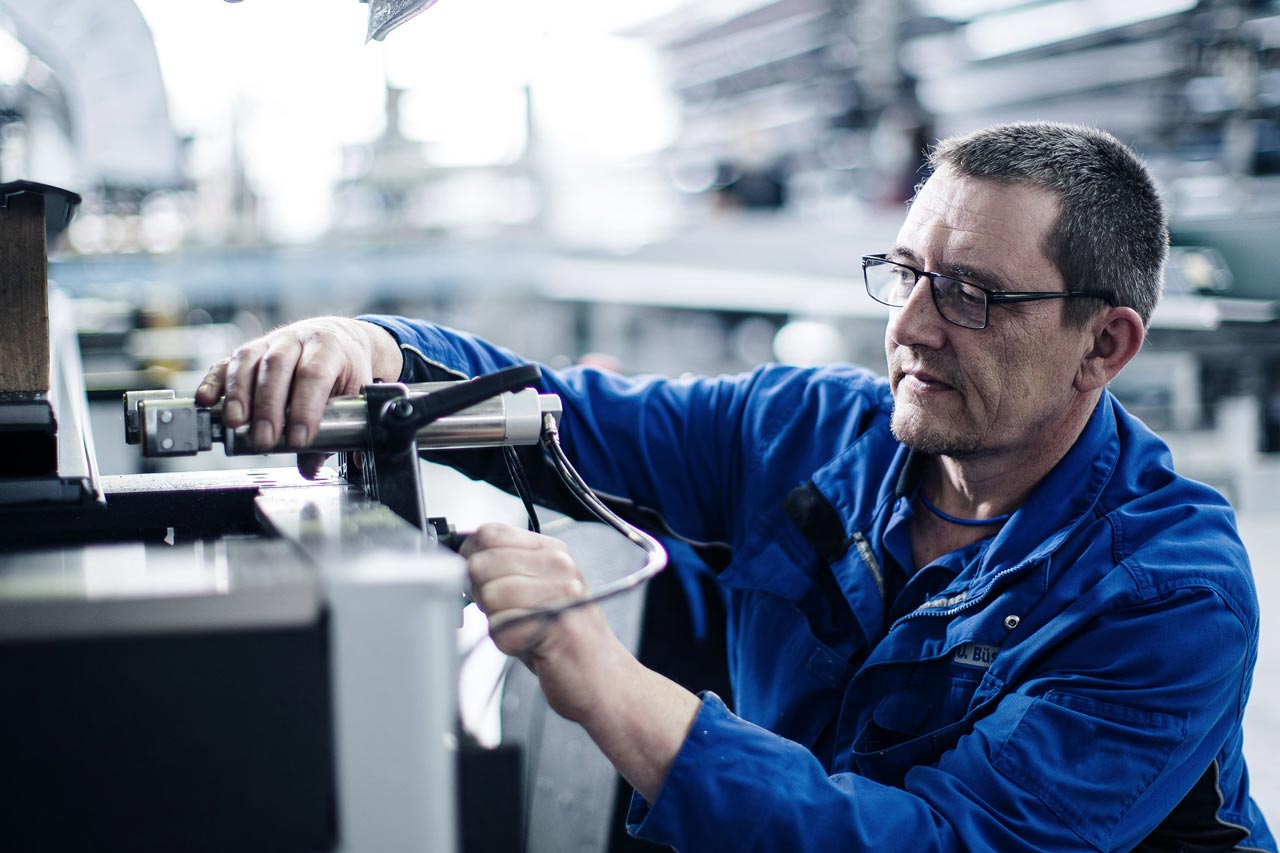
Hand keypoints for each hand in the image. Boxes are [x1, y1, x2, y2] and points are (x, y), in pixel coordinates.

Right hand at [195, 317, 400, 475]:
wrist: (340, 339)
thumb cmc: (345, 370)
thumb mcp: (352, 395)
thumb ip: (338, 432)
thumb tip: (311, 467)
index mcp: (329, 348)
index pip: (314, 375)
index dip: (304, 408)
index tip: (298, 439)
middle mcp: (297, 340)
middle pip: (277, 367)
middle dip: (267, 407)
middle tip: (263, 440)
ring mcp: (269, 342)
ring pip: (248, 361)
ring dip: (237, 394)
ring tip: (235, 423)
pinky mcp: (248, 351)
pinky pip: (226, 363)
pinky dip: (213, 381)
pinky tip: (207, 401)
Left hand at [462, 523, 627, 724]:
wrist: (602, 678)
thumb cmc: (564, 639)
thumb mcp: (537, 590)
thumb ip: (505, 569)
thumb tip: (462, 560)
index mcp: (551, 551)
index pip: (489, 534)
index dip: (472, 558)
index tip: (480, 581)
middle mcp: (559, 566)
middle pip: (482, 564)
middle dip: (480, 594)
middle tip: (506, 612)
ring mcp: (561, 593)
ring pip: (490, 595)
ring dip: (496, 621)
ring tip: (522, 628)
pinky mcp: (557, 625)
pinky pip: (502, 628)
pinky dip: (507, 643)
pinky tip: (529, 644)